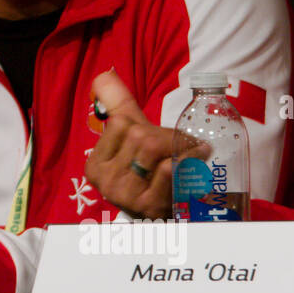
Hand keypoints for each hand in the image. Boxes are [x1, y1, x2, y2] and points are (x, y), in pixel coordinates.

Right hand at [85, 71, 194, 219]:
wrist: (165, 217)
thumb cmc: (148, 174)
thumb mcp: (130, 143)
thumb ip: (117, 107)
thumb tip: (104, 75)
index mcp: (95, 164)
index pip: (120, 123)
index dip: (145, 125)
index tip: (159, 133)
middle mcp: (106, 181)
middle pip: (139, 135)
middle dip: (167, 135)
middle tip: (186, 141)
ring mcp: (127, 196)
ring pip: (153, 148)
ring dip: (182, 145)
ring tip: (196, 149)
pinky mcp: (151, 206)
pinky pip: (167, 169)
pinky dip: (187, 159)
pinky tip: (197, 159)